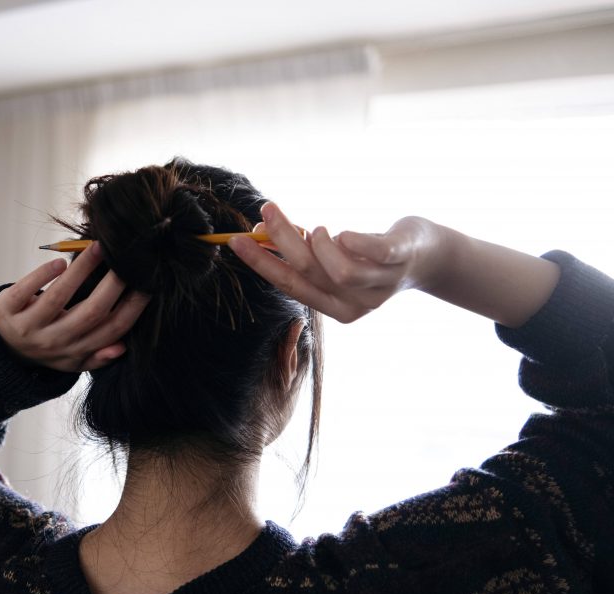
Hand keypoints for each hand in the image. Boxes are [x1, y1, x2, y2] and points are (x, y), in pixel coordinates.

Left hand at [0, 242, 150, 371]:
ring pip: (59, 297)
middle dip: (112, 285)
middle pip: (90, 313)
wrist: (0, 348)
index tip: (148, 283)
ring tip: (97, 247)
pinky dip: (42, 275)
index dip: (133, 308)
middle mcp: (53, 342)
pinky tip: (60, 261)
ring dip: (81, 270)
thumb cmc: (47, 345)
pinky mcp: (7, 310)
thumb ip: (97, 355)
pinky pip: (25, 290)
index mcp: (75, 352)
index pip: (111, 330)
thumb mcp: (72, 358)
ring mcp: (28, 327)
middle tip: (126, 259)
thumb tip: (122, 347)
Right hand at [228, 203, 446, 323]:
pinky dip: (353, 241)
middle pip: (309, 275)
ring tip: (315, 227)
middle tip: (266, 211)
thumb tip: (260, 232)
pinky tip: (342, 233)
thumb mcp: (335, 258)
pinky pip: (374, 253)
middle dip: (282, 241)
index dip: (260, 263)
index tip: (235, 240)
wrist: (431, 257)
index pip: (289, 286)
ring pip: (339, 272)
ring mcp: (380, 285)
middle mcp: (357, 304)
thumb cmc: (373, 254)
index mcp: (336, 308)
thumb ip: (303, 251)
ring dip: (318, 245)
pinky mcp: (400, 260)